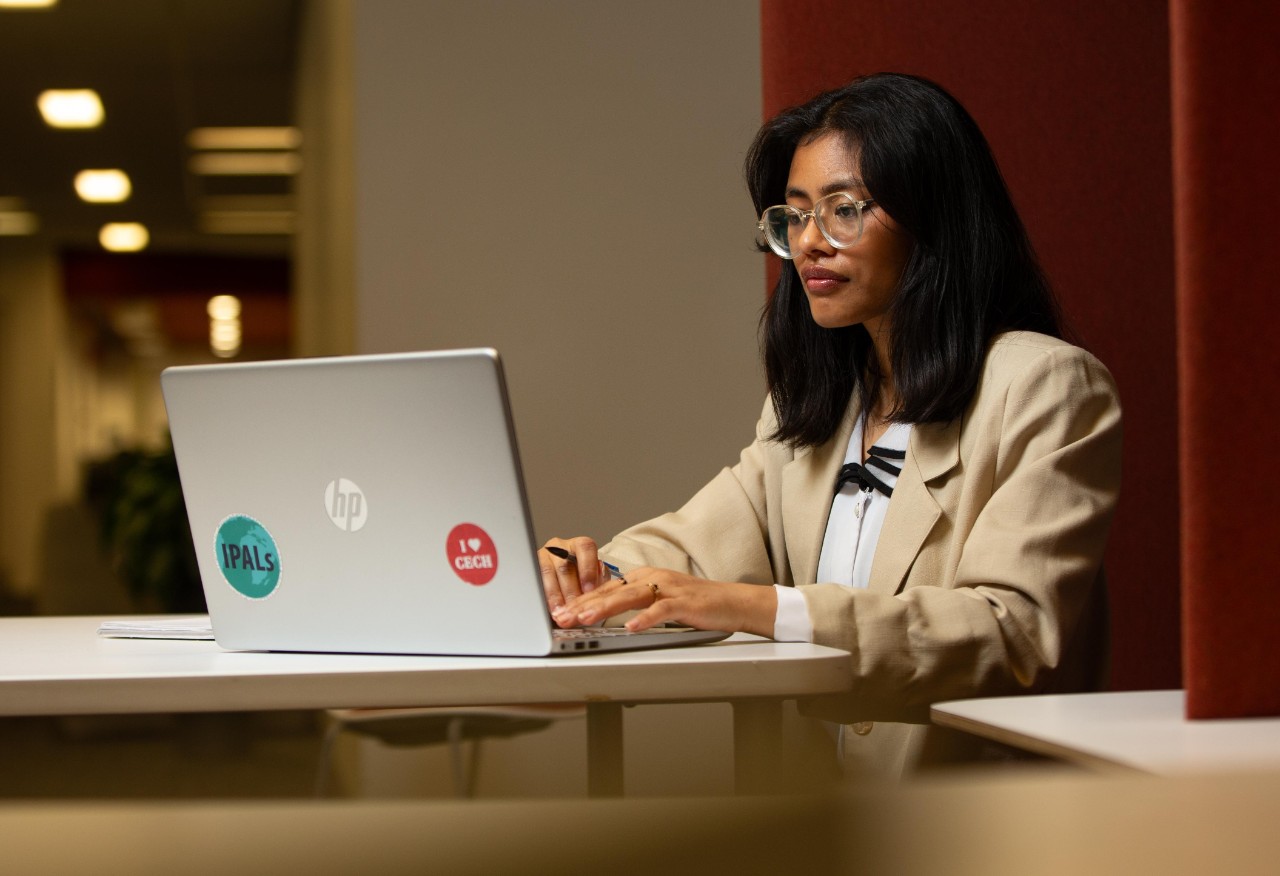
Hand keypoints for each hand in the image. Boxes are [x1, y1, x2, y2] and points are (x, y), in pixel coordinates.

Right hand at [539, 537, 609, 612]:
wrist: (566, 579)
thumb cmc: (583, 577)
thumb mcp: (595, 576)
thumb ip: (598, 581)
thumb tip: (597, 593)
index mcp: (580, 545)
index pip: (585, 549)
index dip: (588, 570)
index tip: (589, 589)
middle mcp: (561, 547)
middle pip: (565, 566)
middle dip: (570, 590)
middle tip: (575, 608)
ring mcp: (545, 556)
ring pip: (548, 573)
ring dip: (556, 595)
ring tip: (562, 612)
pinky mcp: (533, 567)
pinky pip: (537, 581)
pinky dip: (545, 596)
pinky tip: (550, 607)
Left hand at [551, 567, 776, 638]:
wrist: (732, 602)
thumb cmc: (695, 604)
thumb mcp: (659, 601)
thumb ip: (635, 604)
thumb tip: (605, 614)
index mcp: (644, 577)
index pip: (606, 589)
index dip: (581, 601)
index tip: (560, 613)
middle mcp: (653, 579)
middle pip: (611, 591)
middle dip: (583, 605)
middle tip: (562, 617)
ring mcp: (669, 589)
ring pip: (630, 597)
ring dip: (605, 608)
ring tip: (585, 619)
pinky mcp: (685, 603)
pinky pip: (661, 611)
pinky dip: (646, 619)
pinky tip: (631, 628)